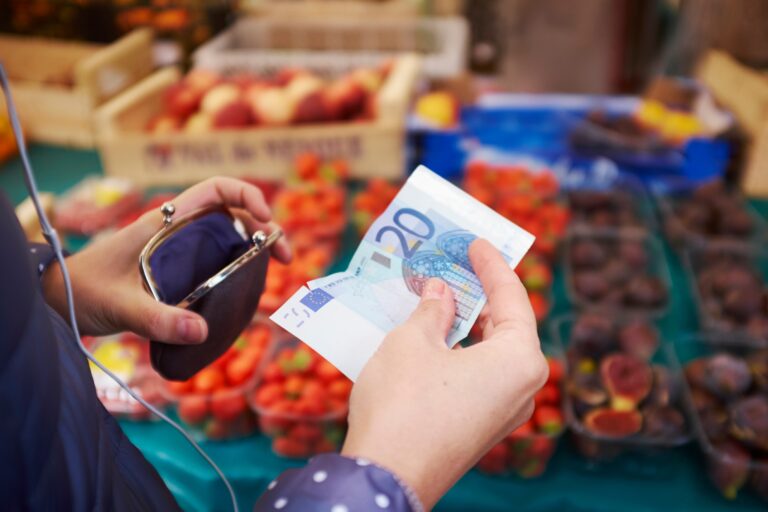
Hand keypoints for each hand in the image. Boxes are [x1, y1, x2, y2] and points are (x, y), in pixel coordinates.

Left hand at [43, 177, 290, 343]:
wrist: (58, 299)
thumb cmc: (83, 291)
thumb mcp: (120, 304)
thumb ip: (158, 319)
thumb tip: (203, 333)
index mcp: (165, 222)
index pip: (216, 189)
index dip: (247, 195)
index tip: (265, 220)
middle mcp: (178, 232)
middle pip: (234, 215)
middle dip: (266, 229)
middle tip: (285, 258)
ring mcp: (181, 252)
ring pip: (229, 240)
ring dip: (256, 250)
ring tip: (273, 273)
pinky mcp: (180, 273)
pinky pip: (218, 264)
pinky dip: (239, 271)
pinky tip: (245, 292)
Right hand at [341, 239, 547, 508]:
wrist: (386, 478)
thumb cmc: (403, 402)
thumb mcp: (413, 341)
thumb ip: (434, 308)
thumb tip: (442, 292)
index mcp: (520, 360)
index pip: (512, 298)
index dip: (491, 265)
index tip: (477, 242)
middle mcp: (523, 387)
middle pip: (506, 326)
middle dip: (479, 295)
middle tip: (456, 266)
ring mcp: (505, 413)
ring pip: (491, 353)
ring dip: (466, 324)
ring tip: (441, 296)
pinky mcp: (483, 428)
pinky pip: (480, 377)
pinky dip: (461, 351)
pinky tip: (434, 336)